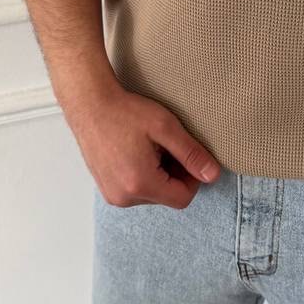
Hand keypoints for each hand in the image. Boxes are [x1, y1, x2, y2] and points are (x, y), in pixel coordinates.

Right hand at [63, 79, 220, 208]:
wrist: (90, 104)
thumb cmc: (125, 112)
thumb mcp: (165, 128)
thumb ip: (191, 154)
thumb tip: (212, 175)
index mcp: (140, 184)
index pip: (182, 198)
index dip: (193, 178)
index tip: (188, 155)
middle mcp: (124, 197)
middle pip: (167, 197)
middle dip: (175, 175)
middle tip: (168, 146)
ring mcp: (112, 195)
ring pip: (152, 195)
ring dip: (160, 175)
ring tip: (151, 147)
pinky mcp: (106, 189)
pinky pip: (136, 191)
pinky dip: (144, 175)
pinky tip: (139, 152)